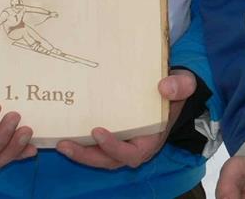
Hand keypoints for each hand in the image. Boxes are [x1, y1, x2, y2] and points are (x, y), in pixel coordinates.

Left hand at [55, 70, 194, 168]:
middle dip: (87, 156)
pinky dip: (81, 144)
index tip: (97, 132)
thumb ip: (180, 85)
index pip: (132, 153)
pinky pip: (96, 147)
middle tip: (65, 145)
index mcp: (151, 139)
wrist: (173, 89)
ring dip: (80, 153)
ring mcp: (124, 143)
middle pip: (109, 160)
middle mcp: (136, 146)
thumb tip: (165, 88)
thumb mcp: (185, 84)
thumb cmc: (177, 89)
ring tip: (60, 143)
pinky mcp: (114, 136)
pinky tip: (64, 134)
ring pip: (100, 157)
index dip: (114, 147)